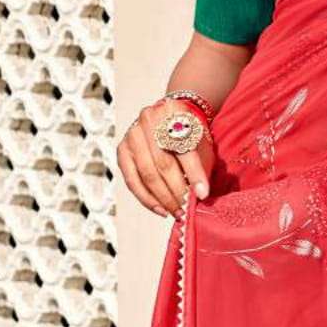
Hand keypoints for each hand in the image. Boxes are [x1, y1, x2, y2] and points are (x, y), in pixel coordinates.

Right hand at [118, 97, 212, 215]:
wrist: (170, 118)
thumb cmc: (189, 135)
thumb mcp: (201, 144)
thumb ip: (201, 167)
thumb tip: (199, 196)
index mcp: (175, 113)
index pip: (185, 148)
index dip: (195, 174)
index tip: (203, 194)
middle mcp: (150, 120)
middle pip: (163, 163)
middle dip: (177, 191)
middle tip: (187, 209)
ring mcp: (133, 134)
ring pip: (147, 173)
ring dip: (162, 198)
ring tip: (176, 212)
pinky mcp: (122, 149)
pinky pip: (132, 179)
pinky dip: (146, 198)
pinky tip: (160, 209)